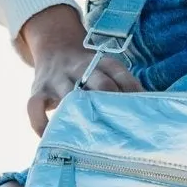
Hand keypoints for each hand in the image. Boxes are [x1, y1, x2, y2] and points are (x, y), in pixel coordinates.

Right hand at [18, 3, 140, 136]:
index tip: (143, 113)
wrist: (54, 47)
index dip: (133, 91)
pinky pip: (35, 108)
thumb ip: (122, 85)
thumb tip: (151, 111)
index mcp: (100, 61)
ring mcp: (57, 79)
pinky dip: (41, 124)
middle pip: (99, 82)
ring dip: (79, 114)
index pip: (120, 73)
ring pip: (68, 94)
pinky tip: (51, 138)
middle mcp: (79, 67)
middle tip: (122, 128)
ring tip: (90, 139)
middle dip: (111, 102)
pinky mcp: (38, 90)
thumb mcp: (104, 68)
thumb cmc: (88, 70)